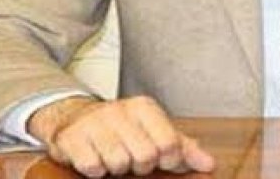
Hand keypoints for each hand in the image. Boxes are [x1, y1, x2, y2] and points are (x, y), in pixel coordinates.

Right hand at [28, 95, 214, 176]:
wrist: (74, 119)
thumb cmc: (122, 129)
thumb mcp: (154, 132)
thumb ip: (183, 148)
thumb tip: (209, 165)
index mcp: (144, 108)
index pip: (169, 143)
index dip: (168, 161)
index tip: (160, 160)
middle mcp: (119, 111)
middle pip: (145, 157)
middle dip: (140, 165)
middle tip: (131, 158)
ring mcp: (93, 123)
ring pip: (118, 163)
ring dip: (117, 168)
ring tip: (112, 157)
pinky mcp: (71, 138)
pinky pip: (93, 168)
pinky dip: (95, 170)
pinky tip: (95, 159)